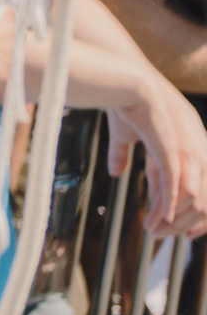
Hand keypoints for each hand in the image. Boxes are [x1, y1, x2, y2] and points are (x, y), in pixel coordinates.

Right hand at [109, 76, 206, 236]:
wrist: (122, 80)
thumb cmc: (123, 101)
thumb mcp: (125, 134)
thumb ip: (123, 154)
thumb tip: (116, 173)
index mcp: (191, 144)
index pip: (205, 188)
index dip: (195, 212)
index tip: (180, 229)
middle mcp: (197, 149)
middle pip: (204, 198)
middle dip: (185, 221)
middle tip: (163, 234)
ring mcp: (188, 150)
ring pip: (193, 198)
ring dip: (175, 218)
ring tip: (156, 231)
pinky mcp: (173, 151)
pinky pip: (177, 186)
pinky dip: (169, 205)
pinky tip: (161, 218)